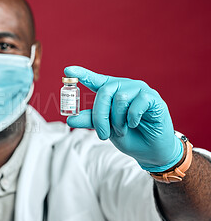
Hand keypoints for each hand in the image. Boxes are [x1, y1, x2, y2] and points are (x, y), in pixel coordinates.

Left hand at [64, 66, 182, 172]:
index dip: (82, 74)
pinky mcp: (153, 97)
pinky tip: (134, 124)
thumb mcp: (105, 129)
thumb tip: (70, 119)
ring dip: (117, 120)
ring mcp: (140, 90)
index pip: (95, 80)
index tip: (68, 70)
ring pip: (120, 99)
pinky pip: (137, 104)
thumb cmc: (128, 136)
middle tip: (103, 134)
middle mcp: (124, 86)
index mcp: (111, 91)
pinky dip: (132, 118)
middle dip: (100, 116)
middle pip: (105, 92)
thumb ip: (90, 120)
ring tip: (122, 130)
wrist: (150, 150)